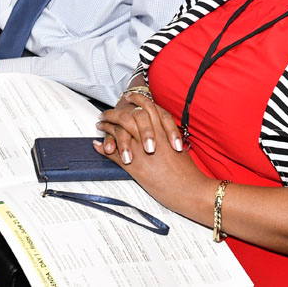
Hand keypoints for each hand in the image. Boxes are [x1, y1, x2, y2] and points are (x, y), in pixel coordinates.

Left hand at [94, 105, 212, 214]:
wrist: (191, 190)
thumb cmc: (188, 173)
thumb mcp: (178, 148)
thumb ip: (169, 137)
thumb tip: (163, 134)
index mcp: (164, 131)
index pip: (148, 107)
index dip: (136, 99)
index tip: (128, 97)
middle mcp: (152, 137)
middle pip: (129, 115)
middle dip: (115, 112)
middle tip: (107, 112)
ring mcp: (142, 151)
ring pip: (119, 131)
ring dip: (107, 126)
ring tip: (99, 124)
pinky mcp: (135, 166)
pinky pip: (114, 154)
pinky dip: (104, 148)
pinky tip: (96, 145)